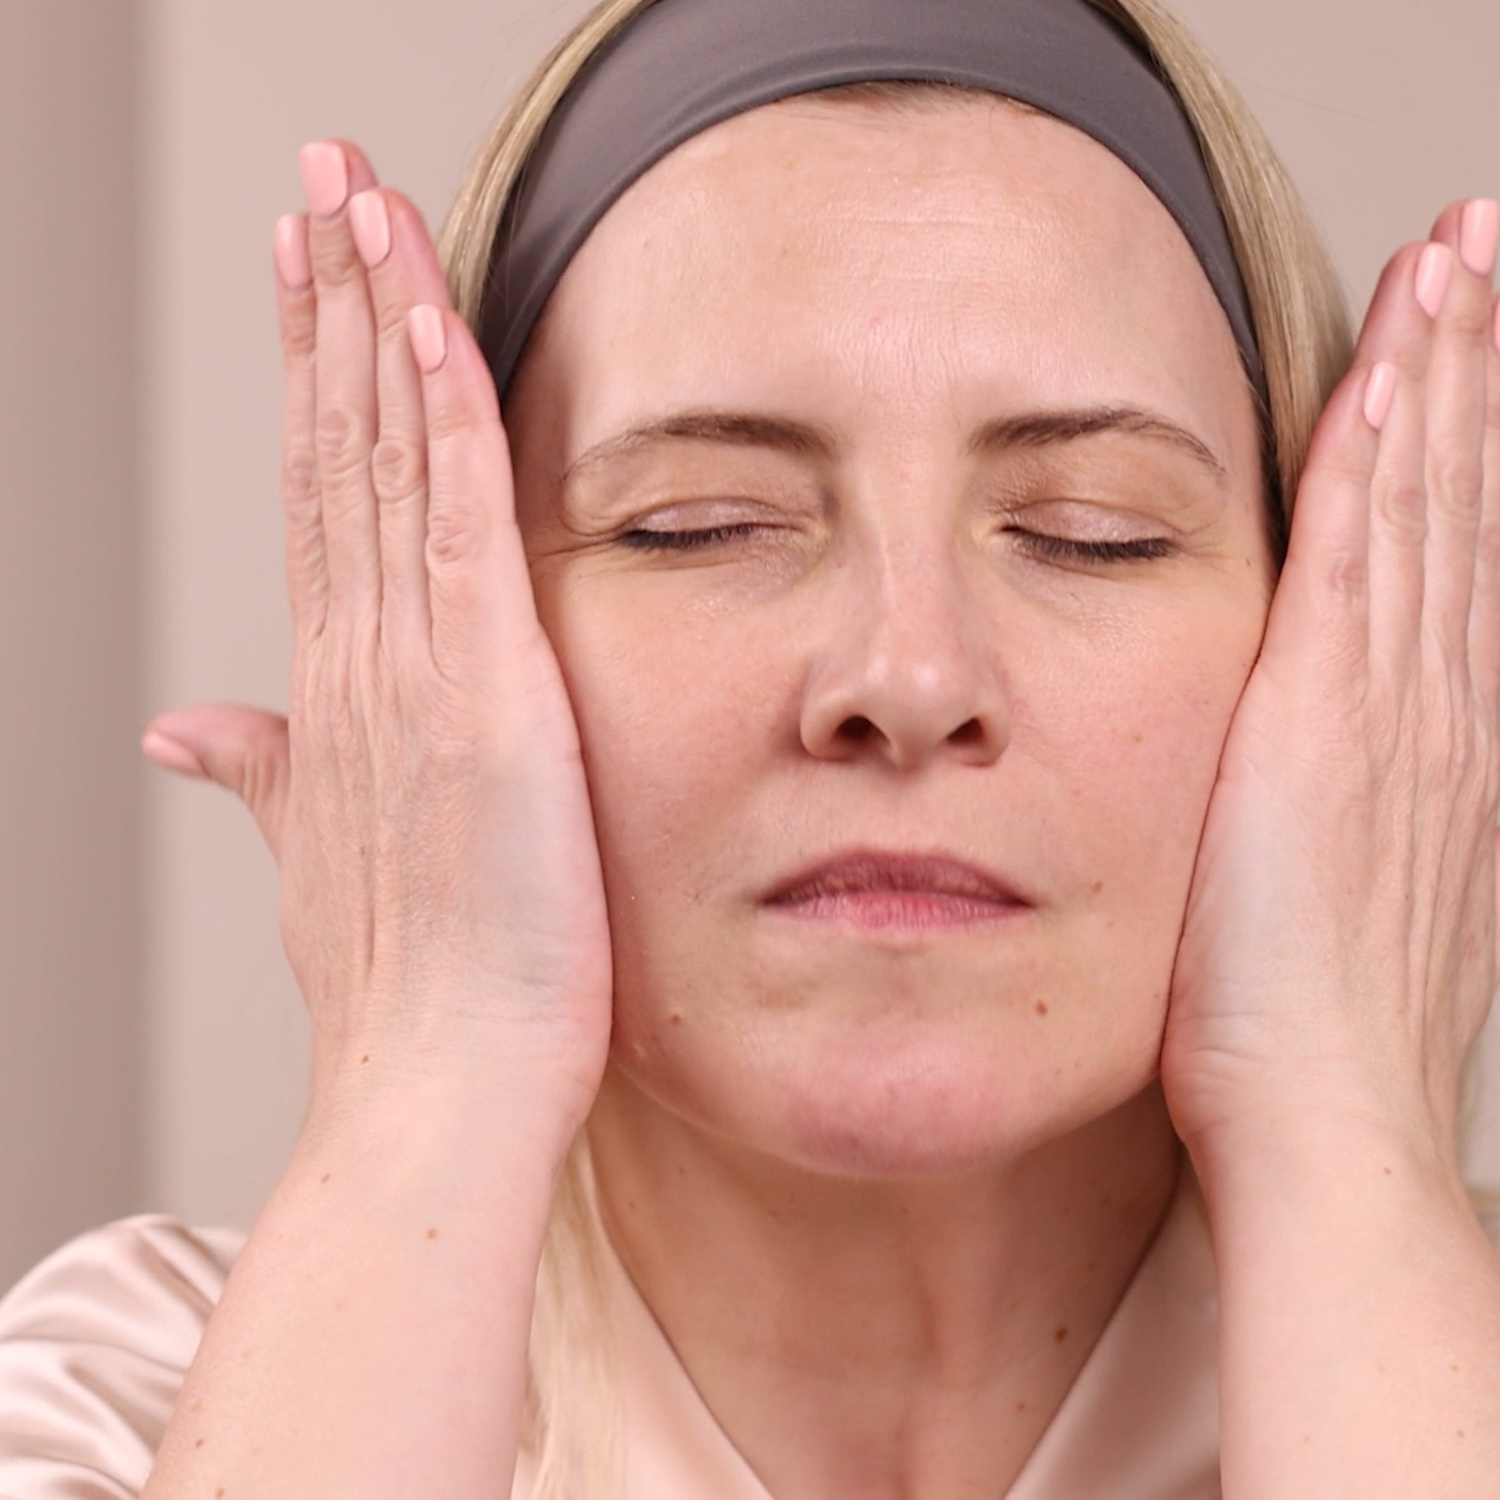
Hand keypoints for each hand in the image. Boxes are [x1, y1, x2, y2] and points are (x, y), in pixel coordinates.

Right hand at [140, 141, 612, 1130]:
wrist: (436, 1083)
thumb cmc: (402, 982)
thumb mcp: (317, 852)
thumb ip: (261, 771)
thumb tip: (185, 729)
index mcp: (338, 686)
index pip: (319, 496)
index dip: (310, 377)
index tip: (307, 278)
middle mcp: (358, 657)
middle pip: (335, 447)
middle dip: (327, 307)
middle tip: (318, 186)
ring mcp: (412, 666)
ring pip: (384, 456)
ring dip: (372, 320)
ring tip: (357, 204)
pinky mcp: (484, 688)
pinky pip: (458, 518)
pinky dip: (443, 414)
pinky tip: (433, 320)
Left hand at [1161, 198, 1499, 1169]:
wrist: (1324, 1116)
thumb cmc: (1307, 1031)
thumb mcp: (1342, 894)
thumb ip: (1335, 807)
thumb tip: (1312, 777)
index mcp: (1433, 743)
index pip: (1448, 554)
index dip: (1461, 438)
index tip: (1458, 339)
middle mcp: (1437, 705)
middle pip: (1456, 501)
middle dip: (1470, 365)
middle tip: (1481, 243)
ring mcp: (1394, 709)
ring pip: (1422, 505)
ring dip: (1440, 374)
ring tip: (1456, 255)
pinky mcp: (1325, 724)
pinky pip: (1353, 559)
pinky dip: (1376, 461)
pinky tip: (1387, 370)